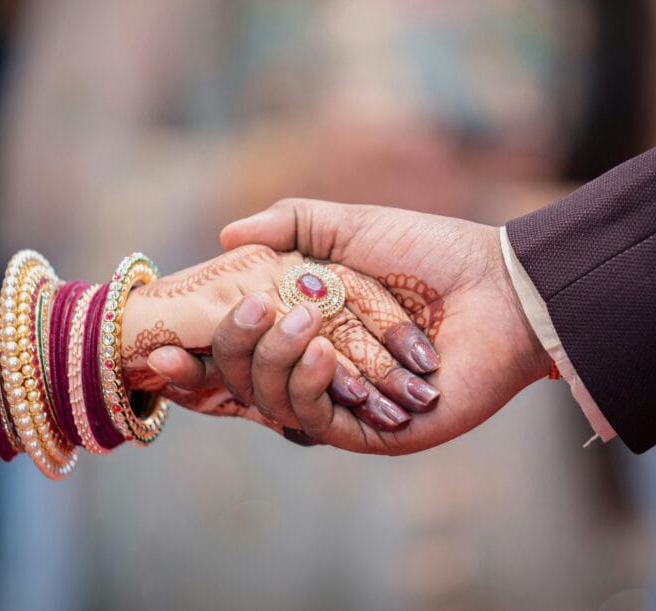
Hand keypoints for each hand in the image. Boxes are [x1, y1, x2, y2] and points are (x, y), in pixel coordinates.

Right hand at [120, 244, 440, 441]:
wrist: (498, 287)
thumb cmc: (430, 252)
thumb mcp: (351, 226)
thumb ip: (291, 225)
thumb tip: (225, 237)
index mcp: (303, 326)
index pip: (234, 350)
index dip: (192, 354)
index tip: (158, 346)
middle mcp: (316, 369)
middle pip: (242, 380)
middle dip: (231, 348)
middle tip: (252, 306)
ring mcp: (342, 403)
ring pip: (271, 402)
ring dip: (275, 360)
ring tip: (304, 319)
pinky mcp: (372, 430)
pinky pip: (316, 422)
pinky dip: (310, 387)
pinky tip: (323, 353)